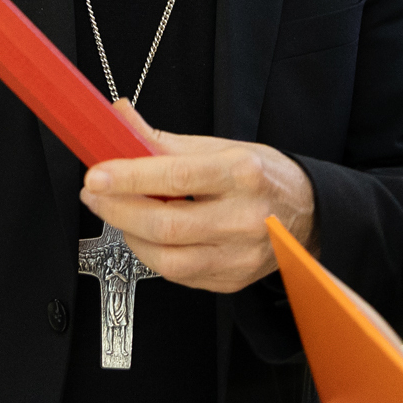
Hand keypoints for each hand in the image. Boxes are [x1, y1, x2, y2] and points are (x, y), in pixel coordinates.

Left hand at [78, 101, 314, 293]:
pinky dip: (152, 254)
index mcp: (242, 174)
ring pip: (167, 259)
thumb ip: (165, 140)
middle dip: (118, 209)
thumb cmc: (262, 176)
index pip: (176, 177)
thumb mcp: (221, 146)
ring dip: (130, 235)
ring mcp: (239, 256)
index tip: (96, 174)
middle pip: (165, 224)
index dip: (129, 177)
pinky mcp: (231, 281)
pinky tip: (146, 234)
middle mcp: (244, 218)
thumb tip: (120, 121)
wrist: (307, 214)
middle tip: (95, 194)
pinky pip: (177, 275)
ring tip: (119, 212)